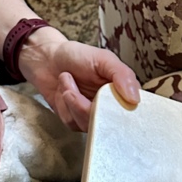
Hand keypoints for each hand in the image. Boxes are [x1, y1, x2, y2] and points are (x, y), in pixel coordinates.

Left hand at [17, 30, 139, 131]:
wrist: (47, 59)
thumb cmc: (76, 56)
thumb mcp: (103, 58)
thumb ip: (122, 74)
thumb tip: (135, 98)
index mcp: (123, 91)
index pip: (133, 112)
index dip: (122, 113)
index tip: (105, 102)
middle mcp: (110, 106)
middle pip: (109, 123)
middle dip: (87, 107)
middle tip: (73, 88)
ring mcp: (93, 115)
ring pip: (89, 125)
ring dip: (72, 102)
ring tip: (67, 80)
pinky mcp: (76, 121)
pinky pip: (73, 124)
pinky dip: (64, 106)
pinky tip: (62, 90)